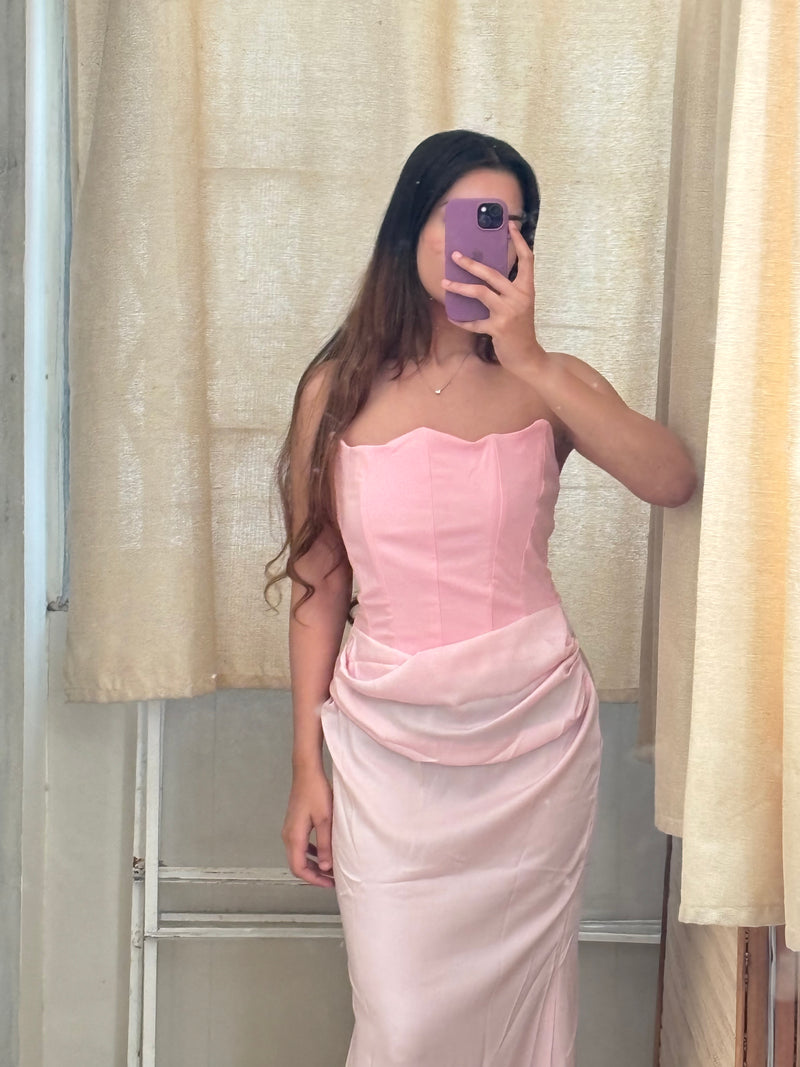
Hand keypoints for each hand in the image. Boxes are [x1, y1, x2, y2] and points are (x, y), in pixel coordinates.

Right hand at [281, 766, 334, 887]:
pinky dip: (311, 853)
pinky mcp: (294, 824)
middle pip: (297, 865)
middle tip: (332, 880)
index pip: (299, 868)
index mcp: (294, 837)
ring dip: (313, 865)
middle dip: (315, 875)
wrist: (307, 772)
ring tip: (330, 869)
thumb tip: (326, 867)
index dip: (314, 880)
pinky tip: (323, 852)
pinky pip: (300, 845)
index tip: (329, 884)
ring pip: (299, 856)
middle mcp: (288, 836)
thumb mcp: (326, 820)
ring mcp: (289, 829)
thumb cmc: (316, 792)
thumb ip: (325, 845)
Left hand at [442, 221, 543, 370]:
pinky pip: (474, 322)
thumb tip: (485, 274)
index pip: (527, 260)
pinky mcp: (498, 328)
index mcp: (527, 289)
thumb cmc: (521, 328)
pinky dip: (461, 320)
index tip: (510, 226)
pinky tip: (452, 316)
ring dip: (460, 287)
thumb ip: (508, 290)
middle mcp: (519, 297)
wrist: (527, 356)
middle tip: (455, 256)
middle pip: (493, 274)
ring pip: (480, 293)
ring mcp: (508, 313)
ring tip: (445, 283)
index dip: (519, 242)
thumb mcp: (520, 305)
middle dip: (472, 263)